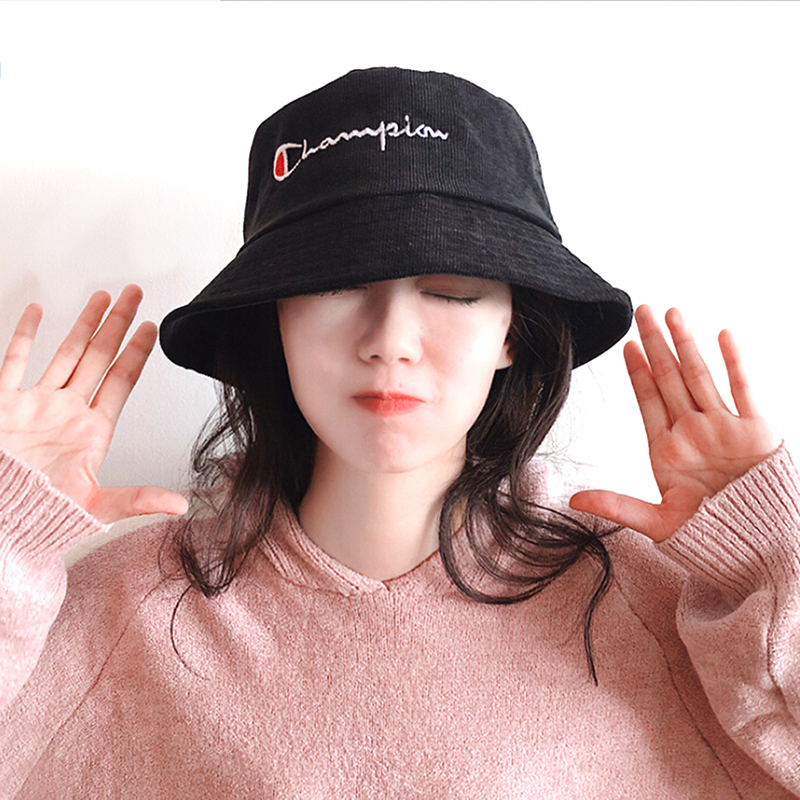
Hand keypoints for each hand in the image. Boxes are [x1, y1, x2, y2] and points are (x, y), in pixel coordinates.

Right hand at [0, 286, 188, 523]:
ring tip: (101, 296)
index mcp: (92, 430)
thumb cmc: (42, 517)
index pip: (122, 380)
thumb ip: (139, 499)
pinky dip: (24, 336)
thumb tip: (181, 505)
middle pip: (98, 357)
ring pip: (64, 353)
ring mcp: (35, 405)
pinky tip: (37, 311)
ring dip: (83, 325)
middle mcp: (67, 411)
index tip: (151, 327)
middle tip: (134, 293)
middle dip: (116, 323)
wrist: (0, 521)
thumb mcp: (96, 507)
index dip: (137, 352)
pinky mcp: (3, 406)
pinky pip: (13, 362)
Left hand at [569, 305, 780, 541]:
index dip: (637, 371)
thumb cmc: (710, 536)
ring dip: (686, 344)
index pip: (649, 399)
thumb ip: (616, 506)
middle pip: (670, 378)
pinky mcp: (759, 432)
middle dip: (656, 343)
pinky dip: (736, 362)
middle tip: (641, 310)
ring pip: (701, 376)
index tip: (626, 344)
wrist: (760, 548)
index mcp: (668, 449)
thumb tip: (572, 499)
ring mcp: (725, 428)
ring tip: (671, 313)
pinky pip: (745, 389)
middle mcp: (694, 432)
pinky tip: (723, 335)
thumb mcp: (656, 522)